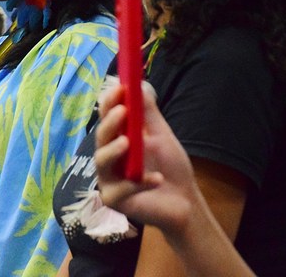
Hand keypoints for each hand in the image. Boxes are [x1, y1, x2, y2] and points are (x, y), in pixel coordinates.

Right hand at [95, 81, 195, 235]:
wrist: (184, 201)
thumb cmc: (170, 166)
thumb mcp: (162, 136)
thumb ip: (149, 114)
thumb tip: (140, 85)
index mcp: (117, 138)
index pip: (106, 117)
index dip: (110, 103)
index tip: (120, 89)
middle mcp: (108, 156)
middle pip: (100, 137)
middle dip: (109, 123)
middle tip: (122, 111)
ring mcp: (108, 178)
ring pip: (101, 161)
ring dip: (113, 151)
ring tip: (127, 143)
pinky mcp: (114, 199)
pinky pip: (119, 189)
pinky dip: (137, 183)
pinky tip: (155, 178)